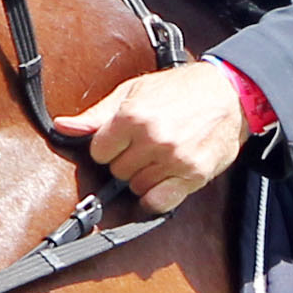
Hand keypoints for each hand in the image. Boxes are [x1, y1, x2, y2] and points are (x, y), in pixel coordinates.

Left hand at [56, 63, 249, 213]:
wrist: (229, 93)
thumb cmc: (181, 89)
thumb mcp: (134, 91)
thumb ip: (97, 114)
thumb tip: (64, 127)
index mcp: (133, 116)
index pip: (98, 152)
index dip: (109, 146)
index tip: (123, 139)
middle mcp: (152, 139)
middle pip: (117, 172)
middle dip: (127, 161)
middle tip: (144, 146)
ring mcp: (173, 159)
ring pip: (136, 187)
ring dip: (143, 177)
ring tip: (159, 157)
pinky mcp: (192, 175)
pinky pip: (159, 202)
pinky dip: (157, 196)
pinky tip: (164, 178)